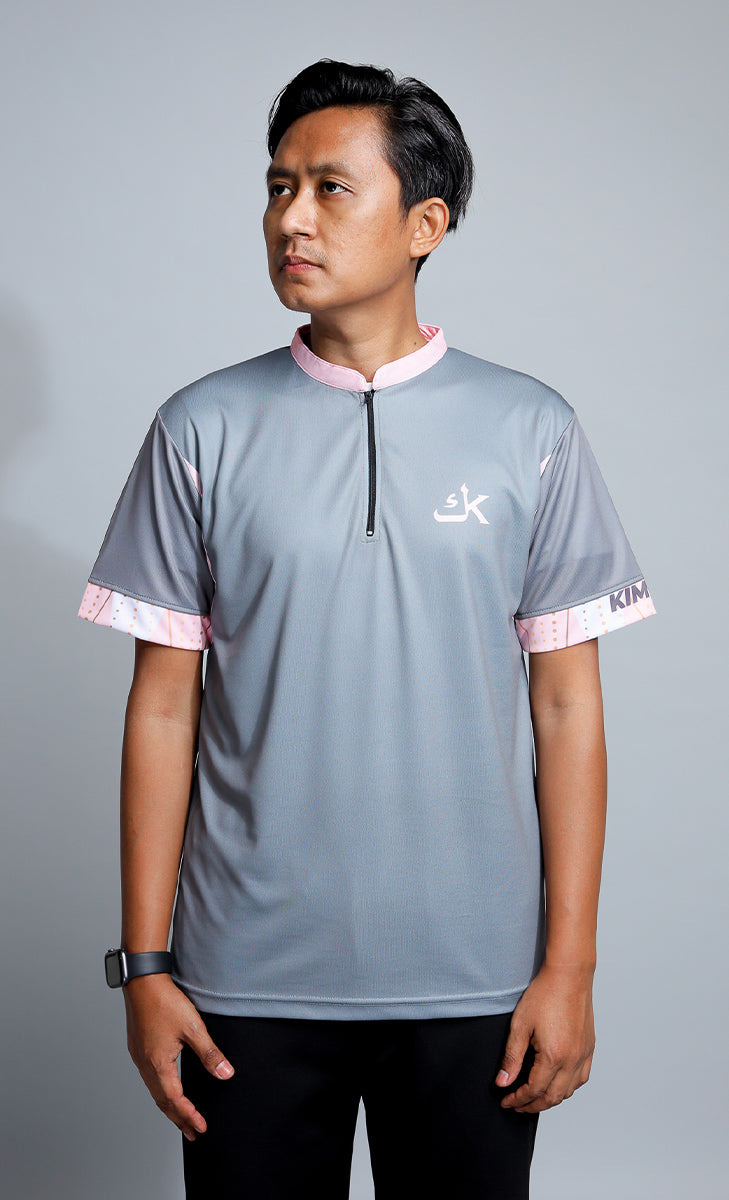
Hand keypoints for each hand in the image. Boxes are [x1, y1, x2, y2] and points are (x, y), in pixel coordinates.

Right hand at [123, 973, 233, 1140]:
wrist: (142, 981)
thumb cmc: (165, 1001)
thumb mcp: (193, 1027)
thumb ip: (210, 1053)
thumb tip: (226, 1074)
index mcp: (158, 1063)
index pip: (175, 1100)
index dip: (188, 1115)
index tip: (200, 1128)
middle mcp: (145, 1064)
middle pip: (162, 1101)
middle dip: (178, 1118)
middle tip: (191, 1133)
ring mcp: (139, 1056)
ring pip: (154, 1091)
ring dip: (168, 1106)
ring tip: (181, 1116)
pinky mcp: (138, 1047)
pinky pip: (149, 1078)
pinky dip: (160, 1091)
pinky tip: (167, 1088)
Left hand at [495, 963, 594, 1112]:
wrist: (569, 975)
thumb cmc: (544, 994)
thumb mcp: (520, 1025)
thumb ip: (511, 1057)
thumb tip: (503, 1082)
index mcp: (554, 1056)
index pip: (534, 1090)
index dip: (518, 1099)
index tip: (506, 1101)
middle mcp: (572, 1060)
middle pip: (552, 1097)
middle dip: (532, 1105)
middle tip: (516, 1105)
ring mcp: (583, 1054)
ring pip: (568, 1091)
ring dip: (550, 1099)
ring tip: (533, 1097)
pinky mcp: (589, 1047)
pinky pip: (581, 1078)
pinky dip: (568, 1087)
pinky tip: (557, 1083)